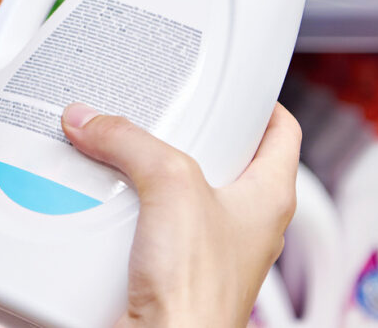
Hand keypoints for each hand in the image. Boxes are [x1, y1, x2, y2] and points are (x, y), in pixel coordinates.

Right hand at [62, 103, 301, 327]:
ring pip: (182, 194)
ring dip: (150, 174)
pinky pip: (150, 227)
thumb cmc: (198, 294)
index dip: (261, 102)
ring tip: (123, 149)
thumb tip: (95, 122)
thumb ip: (131, 143)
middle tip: (161, 112)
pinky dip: (128, 211)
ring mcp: (209, 250)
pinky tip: (103, 199)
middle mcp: (245, 224)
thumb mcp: (171, 187)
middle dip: (189, 134)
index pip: (282, 133)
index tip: (234, 84)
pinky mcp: (172, 271)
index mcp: (269, 197)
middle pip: (224, 160)